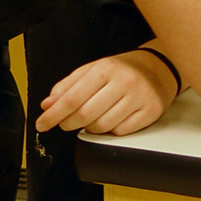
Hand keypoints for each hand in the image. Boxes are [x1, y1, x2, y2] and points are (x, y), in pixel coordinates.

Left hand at [35, 49, 177, 134]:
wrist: (158, 67)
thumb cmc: (121, 70)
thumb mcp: (93, 70)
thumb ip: (68, 86)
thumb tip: (47, 104)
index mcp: (107, 68)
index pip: (72, 98)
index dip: (53, 114)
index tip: (42, 123)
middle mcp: (125, 81)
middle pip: (85, 116)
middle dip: (69, 123)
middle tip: (67, 122)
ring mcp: (140, 97)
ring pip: (102, 127)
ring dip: (91, 127)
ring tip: (96, 115)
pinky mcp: (151, 111)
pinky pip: (120, 132)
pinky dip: (111, 129)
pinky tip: (114, 117)